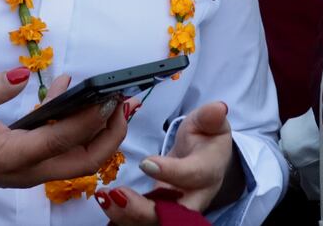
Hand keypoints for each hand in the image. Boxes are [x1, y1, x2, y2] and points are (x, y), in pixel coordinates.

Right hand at [0, 69, 127, 197]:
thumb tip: (22, 74)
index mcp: (14, 158)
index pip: (62, 141)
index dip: (89, 120)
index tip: (107, 96)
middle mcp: (29, 170)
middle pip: (85, 161)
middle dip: (111, 134)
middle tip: (125, 104)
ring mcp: (31, 170)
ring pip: (79, 159)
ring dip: (100, 133)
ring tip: (114, 101)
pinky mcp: (29, 163)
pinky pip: (62, 150)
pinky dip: (76, 127)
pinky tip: (70, 97)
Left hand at [96, 101, 242, 224]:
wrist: (206, 160)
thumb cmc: (206, 140)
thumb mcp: (210, 124)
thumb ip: (210, 117)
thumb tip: (218, 108)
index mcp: (207, 172)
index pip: (191, 175)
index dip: (170, 171)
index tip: (146, 162)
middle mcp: (192, 197)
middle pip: (173, 215)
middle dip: (144, 211)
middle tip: (118, 195)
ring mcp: (175, 208)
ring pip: (154, 222)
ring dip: (127, 215)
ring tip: (105, 198)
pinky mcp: (158, 211)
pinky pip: (140, 220)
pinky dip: (122, 216)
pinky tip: (104, 204)